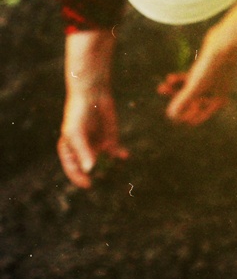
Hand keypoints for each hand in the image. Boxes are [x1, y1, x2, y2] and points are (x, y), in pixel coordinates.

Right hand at [59, 30, 127, 187]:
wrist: (93, 94)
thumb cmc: (79, 113)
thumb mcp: (77, 133)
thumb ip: (83, 151)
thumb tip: (90, 170)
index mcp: (70, 150)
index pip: (73, 169)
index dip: (79, 178)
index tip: (88, 184)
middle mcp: (84, 150)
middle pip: (90, 169)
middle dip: (97, 176)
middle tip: (104, 180)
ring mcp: (98, 145)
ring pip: (104, 163)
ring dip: (110, 168)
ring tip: (115, 170)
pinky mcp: (111, 139)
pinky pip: (116, 152)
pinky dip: (121, 155)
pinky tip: (125, 155)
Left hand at [158, 43, 236, 125]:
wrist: (224, 43)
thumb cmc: (213, 66)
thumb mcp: (196, 85)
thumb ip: (183, 100)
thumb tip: (171, 115)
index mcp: (217, 102)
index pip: (199, 115)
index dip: (184, 116)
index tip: (171, 116)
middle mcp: (215, 94)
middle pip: (192, 103)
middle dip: (177, 100)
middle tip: (163, 97)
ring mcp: (211, 82)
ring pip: (189, 90)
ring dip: (175, 89)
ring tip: (161, 88)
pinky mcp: (205, 71)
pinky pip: (190, 80)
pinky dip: (180, 80)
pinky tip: (170, 78)